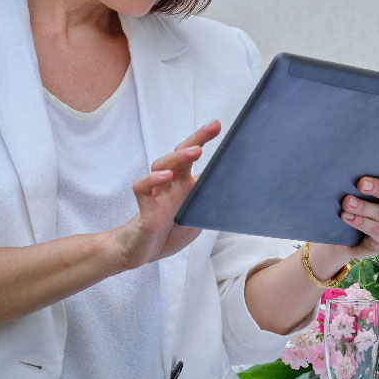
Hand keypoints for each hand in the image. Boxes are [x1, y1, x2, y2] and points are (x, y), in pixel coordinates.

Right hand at [108, 120, 221, 269]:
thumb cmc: (170, 233)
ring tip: (196, 151)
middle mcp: (171, 184)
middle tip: (213, 127)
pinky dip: (152, 180)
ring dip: (179, 157)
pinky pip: (142, 188)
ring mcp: (157, 194)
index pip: (193, 157)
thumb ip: (211, 205)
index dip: (203, 139)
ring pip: (161, 165)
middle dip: (196, 138)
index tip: (218, 126)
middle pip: (180, 154)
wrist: (143, 252)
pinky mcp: (145, 208)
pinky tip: (165, 176)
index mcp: (184, 185)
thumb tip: (236, 192)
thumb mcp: (198, 218)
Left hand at [339, 149, 378, 259]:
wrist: (347, 239)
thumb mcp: (362, 191)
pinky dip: (360, 222)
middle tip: (361, 183)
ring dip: (363, 207)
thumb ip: (365, 178)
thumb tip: (349, 162)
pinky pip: (377, 230)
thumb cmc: (357, 205)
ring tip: (347, 202)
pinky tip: (346, 217)